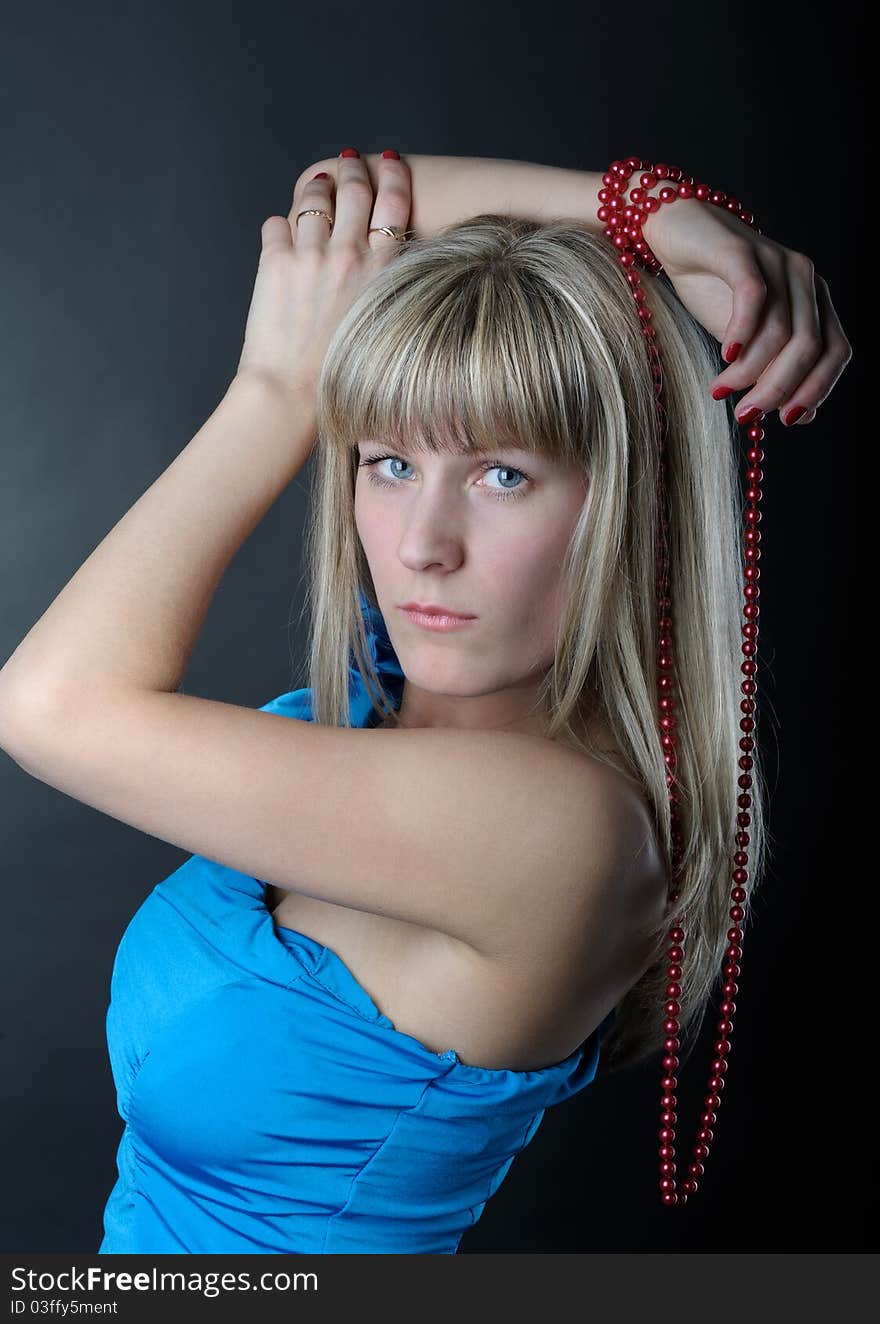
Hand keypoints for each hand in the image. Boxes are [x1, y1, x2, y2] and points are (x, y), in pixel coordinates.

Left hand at [234, 151, 411, 396]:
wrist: (293, 395)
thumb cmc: (340, 374)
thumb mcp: (384, 324)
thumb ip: (383, 284)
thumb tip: (379, 258)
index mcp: (382, 271)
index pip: (394, 202)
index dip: (392, 175)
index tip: (391, 161)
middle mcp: (349, 255)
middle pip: (354, 189)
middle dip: (352, 169)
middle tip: (350, 162)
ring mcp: (310, 255)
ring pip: (312, 199)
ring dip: (315, 189)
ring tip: (316, 187)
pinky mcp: (275, 262)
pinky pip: (275, 224)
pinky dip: (279, 228)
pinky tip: (282, 236)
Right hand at [643, 198, 851, 426]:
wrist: (676, 233)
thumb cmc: (712, 286)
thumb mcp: (747, 338)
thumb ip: (772, 368)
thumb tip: (800, 416)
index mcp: (814, 300)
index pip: (836, 351)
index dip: (817, 389)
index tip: (786, 420)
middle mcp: (804, 278)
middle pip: (809, 347)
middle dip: (778, 389)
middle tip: (746, 413)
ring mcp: (775, 260)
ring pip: (780, 330)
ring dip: (749, 371)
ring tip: (722, 389)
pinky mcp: (742, 251)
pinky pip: (753, 298)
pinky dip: (742, 333)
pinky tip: (725, 356)